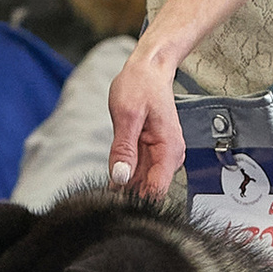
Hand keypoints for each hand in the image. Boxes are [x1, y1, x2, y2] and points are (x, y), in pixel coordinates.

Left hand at [107, 39, 184, 198]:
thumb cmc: (141, 85)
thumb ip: (124, 149)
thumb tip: (120, 177)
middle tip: (103, 193)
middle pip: (148, 190)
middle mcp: (169, 156)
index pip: (156, 190)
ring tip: (106, 182)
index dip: (135, 200)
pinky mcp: (152, 152)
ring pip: (142, 183)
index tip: (112, 201)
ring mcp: (161, 155)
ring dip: (124, 186)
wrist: (149, 69)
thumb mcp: (127, 115)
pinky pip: (139, 171)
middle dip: (127, 194)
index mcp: (169, 149)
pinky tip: (112, 173)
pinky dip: (125, 174)